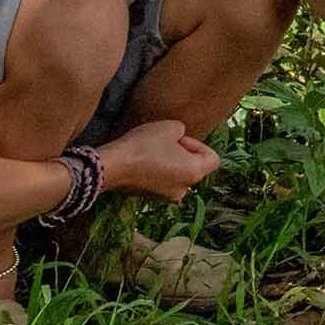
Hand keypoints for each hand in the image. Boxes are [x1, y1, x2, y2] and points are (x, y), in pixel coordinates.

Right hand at [98, 120, 218, 202]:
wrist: (112, 165)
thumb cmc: (144, 145)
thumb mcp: (171, 127)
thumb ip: (182, 131)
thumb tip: (178, 138)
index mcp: (195, 174)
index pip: (212, 158)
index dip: (198, 144)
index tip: (180, 139)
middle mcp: (183, 190)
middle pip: (194, 167)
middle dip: (183, 152)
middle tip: (166, 142)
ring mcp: (165, 197)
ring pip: (177, 174)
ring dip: (169, 161)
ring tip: (153, 150)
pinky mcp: (149, 197)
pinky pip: (161, 180)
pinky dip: (157, 170)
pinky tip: (143, 160)